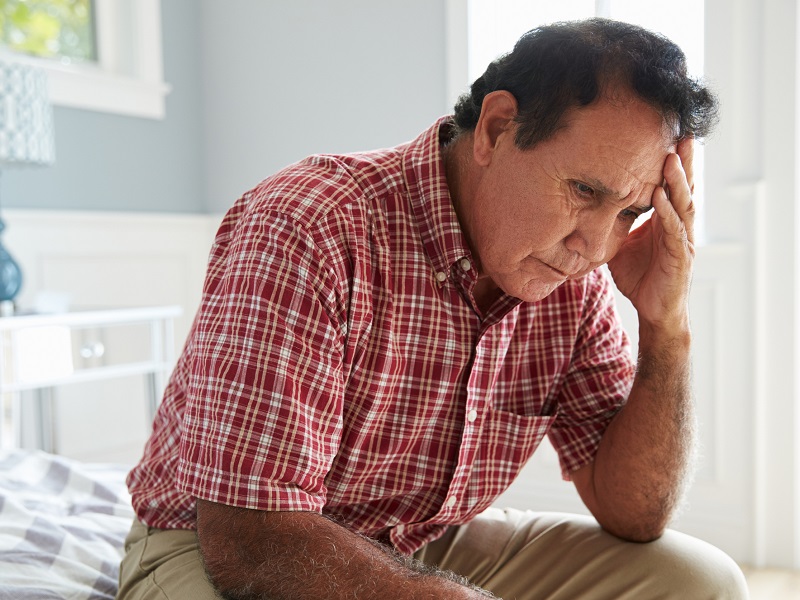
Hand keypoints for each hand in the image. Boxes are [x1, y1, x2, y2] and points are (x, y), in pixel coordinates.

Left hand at [607, 138, 695, 329]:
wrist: (654, 311)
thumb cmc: (639, 276)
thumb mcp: (619, 244)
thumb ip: (611, 224)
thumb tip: (582, 207)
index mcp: (666, 219)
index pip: (672, 185)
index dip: (673, 163)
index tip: (668, 136)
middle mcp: (679, 226)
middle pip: (683, 188)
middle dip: (684, 161)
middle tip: (683, 133)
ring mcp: (682, 241)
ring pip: (683, 205)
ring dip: (677, 181)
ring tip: (671, 158)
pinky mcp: (680, 258)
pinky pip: (674, 232)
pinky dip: (667, 214)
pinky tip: (660, 197)